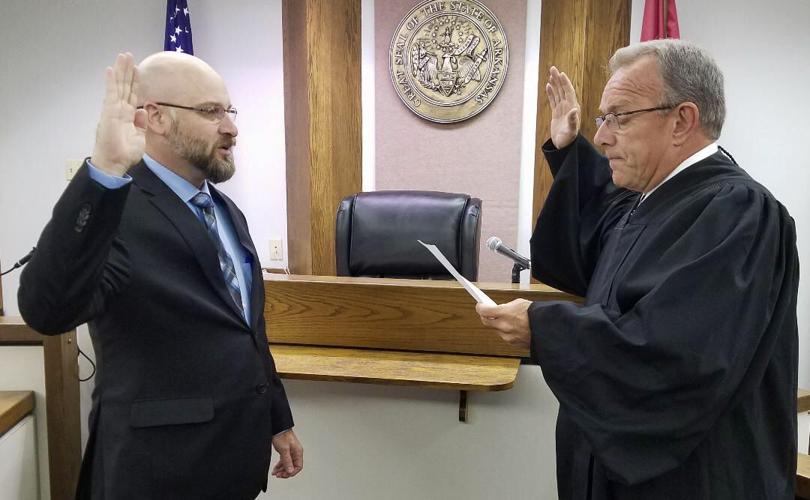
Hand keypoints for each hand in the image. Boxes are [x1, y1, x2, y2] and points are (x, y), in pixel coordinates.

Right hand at [90, 52, 146, 176]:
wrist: (115, 163)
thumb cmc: (125, 154)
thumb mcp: (139, 138)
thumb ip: (141, 124)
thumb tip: (142, 111)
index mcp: (127, 116)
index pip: (132, 95)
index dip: (134, 82)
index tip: (137, 69)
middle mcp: (119, 110)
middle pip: (124, 86)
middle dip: (127, 71)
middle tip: (128, 55)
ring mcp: (113, 109)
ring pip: (118, 86)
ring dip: (120, 71)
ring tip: (123, 56)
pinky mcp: (108, 112)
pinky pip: (110, 93)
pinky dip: (111, 81)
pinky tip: (111, 69)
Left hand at [271, 429, 302, 478]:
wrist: (277, 428)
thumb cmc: (282, 435)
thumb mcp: (284, 449)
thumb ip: (287, 461)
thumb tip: (290, 471)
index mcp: (298, 452)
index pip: (298, 466)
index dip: (292, 472)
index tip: (285, 475)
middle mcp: (295, 453)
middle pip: (293, 467)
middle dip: (286, 472)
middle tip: (279, 475)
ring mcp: (290, 452)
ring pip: (288, 465)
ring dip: (281, 470)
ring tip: (275, 473)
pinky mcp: (285, 451)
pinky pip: (284, 461)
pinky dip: (279, 466)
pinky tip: (275, 469)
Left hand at [475, 299, 531, 348]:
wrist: (547, 328)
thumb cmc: (536, 314)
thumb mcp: (519, 303)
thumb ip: (507, 307)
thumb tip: (500, 309)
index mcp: (504, 313)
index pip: (484, 311)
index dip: (480, 307)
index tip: (480, 305)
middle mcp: (503, 326)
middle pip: (486, 322)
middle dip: (485, 317)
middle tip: (487, 313)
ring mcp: (508, 336)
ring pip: (496, 330)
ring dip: (498, 325)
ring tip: (507, 320)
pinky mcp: (513, 343)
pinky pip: (505, 337)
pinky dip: (507, 332)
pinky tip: (514, 327)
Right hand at [546, 66, 579, 148]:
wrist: (564, 145)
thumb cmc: (568, 139)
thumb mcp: (571, 130)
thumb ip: (572, 120)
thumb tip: (574, 110)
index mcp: (573, 107)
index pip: (569, 92)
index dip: (565, 83)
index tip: (561, 74)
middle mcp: (568, 106)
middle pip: (563, 89)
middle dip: (558, 79)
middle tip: (553, 69)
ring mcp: (562, 109)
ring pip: (558, 93)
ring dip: (555, 83)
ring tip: (550, 74)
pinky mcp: (557, 113)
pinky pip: (554, 100)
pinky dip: (551, 92)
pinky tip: (548, 86)